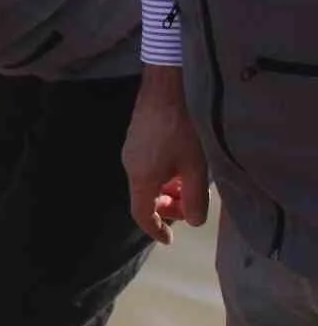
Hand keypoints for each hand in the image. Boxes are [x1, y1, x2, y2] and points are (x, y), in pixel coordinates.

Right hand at [122, 64, 210, 243]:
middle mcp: (129, 165)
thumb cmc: (183, 127)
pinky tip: (181, 165)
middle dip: (166, 207)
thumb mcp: (197, 167)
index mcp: (141, 176)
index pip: (141, 213)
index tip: (169, 240)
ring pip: (146, 180)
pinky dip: (162, 174)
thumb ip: (196, 199)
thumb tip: (193, 222)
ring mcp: (130, 149)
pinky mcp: (135, 136)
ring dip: (166, 189)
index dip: (155, 229)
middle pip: (144, 197)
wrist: (167, 86)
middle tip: (189, 208)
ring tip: (190, 185)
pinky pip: (146, 165)